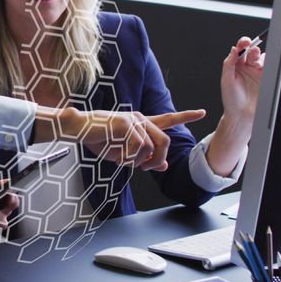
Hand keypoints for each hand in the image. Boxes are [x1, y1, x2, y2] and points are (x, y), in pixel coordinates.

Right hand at [33, 108, 204, 171]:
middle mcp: (140, 119)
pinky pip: (138, 147)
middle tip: (145, 169)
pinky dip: (129, 158)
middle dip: (158, 160)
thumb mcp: (124, 154)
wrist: (79, 128)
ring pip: (151, 148)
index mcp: (141, 124)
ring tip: (122, 160)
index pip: (167, 119)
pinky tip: (117, 156)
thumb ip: (144, 158)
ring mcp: (134, 120)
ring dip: (138, 161)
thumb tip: (163, 166)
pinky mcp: (127, 124)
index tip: (201, 112)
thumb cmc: (99, 140)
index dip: (185, 116)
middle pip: (165, 142)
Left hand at [221, 37, 265, 122]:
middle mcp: (247, 67)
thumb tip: (233, 49)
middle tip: (253, 52)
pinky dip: (271, 65)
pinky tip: (268, 66)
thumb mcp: (226, 80)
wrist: (241, 115)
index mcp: (236, 65)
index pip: (240, 50)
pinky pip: (271, 68)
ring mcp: (258, 73)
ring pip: (263, 58)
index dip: (243, 43)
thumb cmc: (231, 99)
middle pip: (252, 52)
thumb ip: (229, 63)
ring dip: (261, 58)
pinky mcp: (267, 79)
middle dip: (253, 50)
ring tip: (258, 64)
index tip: (245, 42)